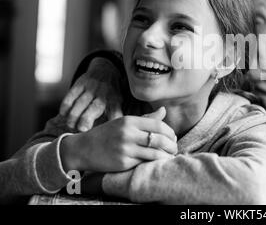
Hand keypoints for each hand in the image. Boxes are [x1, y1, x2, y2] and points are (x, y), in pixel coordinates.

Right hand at [60, 58, 123, 131]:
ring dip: (74, 115)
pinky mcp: (80, 83)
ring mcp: (92, 88)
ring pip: (81, 103)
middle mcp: (104, 93)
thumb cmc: (111, 93)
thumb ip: (115, 116)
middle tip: (80, 129)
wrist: (105, 69)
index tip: (103, 132)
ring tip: (70, 125)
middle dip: (87, 119)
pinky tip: (63, 114)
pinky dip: (66, 105)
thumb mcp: (117, 102)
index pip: (114, 112)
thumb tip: (115, 132)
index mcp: (114, 100)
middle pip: (96, 107)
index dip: (111, 121)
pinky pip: (71, 95)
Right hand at [60, 107, 177, 172]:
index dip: (170, 131)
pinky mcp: (123, 162)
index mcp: (129, 121)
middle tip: (175, 147)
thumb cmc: (107, 134)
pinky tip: (159, 162)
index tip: (173, 136)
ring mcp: (125, 148)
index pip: (158, 124)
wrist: (83, 149)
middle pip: (159, 139)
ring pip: (155, 153)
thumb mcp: (124, 122)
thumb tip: (164, 110)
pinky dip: (155, 162)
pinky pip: (144, 162)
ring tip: (170, 156)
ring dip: (166, 155)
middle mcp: (127, 133)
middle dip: (171, 144)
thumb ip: (146, 119)